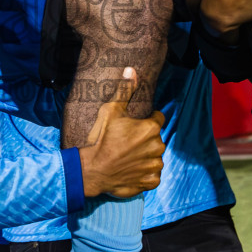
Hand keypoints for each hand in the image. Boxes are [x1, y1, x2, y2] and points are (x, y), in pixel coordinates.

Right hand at [78, 67, 164, 198]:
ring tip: (127, 156)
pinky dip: (144, 173)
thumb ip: (125, 90)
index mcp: (151, 128)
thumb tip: (131, 70)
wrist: (93, 170)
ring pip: (155, 156)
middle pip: (155, 138)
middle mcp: (157, 146)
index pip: (158, 118)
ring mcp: (155, 165)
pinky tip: (131, 169)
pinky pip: (153, 174)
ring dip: (145, 156)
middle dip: (145, 139)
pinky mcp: (151, 181)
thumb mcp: (111, 111)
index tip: (133, 126)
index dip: (146, 120)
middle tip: (126, 142)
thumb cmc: (101, 139)